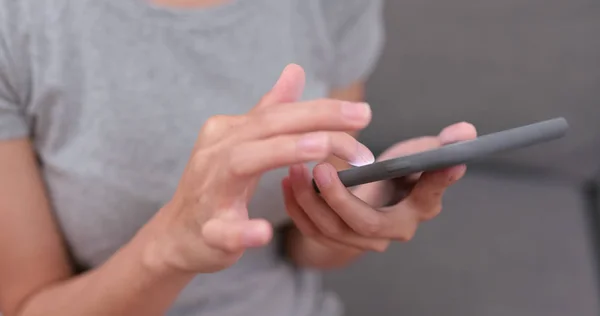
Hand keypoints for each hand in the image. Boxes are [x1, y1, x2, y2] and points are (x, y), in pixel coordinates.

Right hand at [145, 64, 375, 273]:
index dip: (322, 110)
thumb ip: (268, 110)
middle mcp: (216, 153)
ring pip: (242, 163)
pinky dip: (242, 230)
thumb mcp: (243, 142)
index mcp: (229, 132)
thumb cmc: (216, 185)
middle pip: (267, 127)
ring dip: (282, 151)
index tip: (362, 112)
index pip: (279, 114)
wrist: (177, 234)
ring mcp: (208, 191)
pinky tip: (262, 231)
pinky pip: (222, 229)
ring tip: (321, 147)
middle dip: (316, 120)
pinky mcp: (207, 230)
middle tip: (361, 119)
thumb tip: (295, 71)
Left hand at [282, 122, 476, 252]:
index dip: (434, 181)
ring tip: (296, 168)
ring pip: (332, 229)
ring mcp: (361, 240)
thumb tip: (466, 132)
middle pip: (365, 224)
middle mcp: (391, 231)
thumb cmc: (397, 173)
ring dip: (311, 200)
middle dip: (340, 198)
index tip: (438, 161)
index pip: (428, 196)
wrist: (370, 198)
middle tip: (322, 167)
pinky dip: (297, 207)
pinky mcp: (335, 240)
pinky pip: (312, 230)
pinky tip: (288, 181)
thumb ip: (437, 147)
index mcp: (418, 208)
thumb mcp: (417, 156)